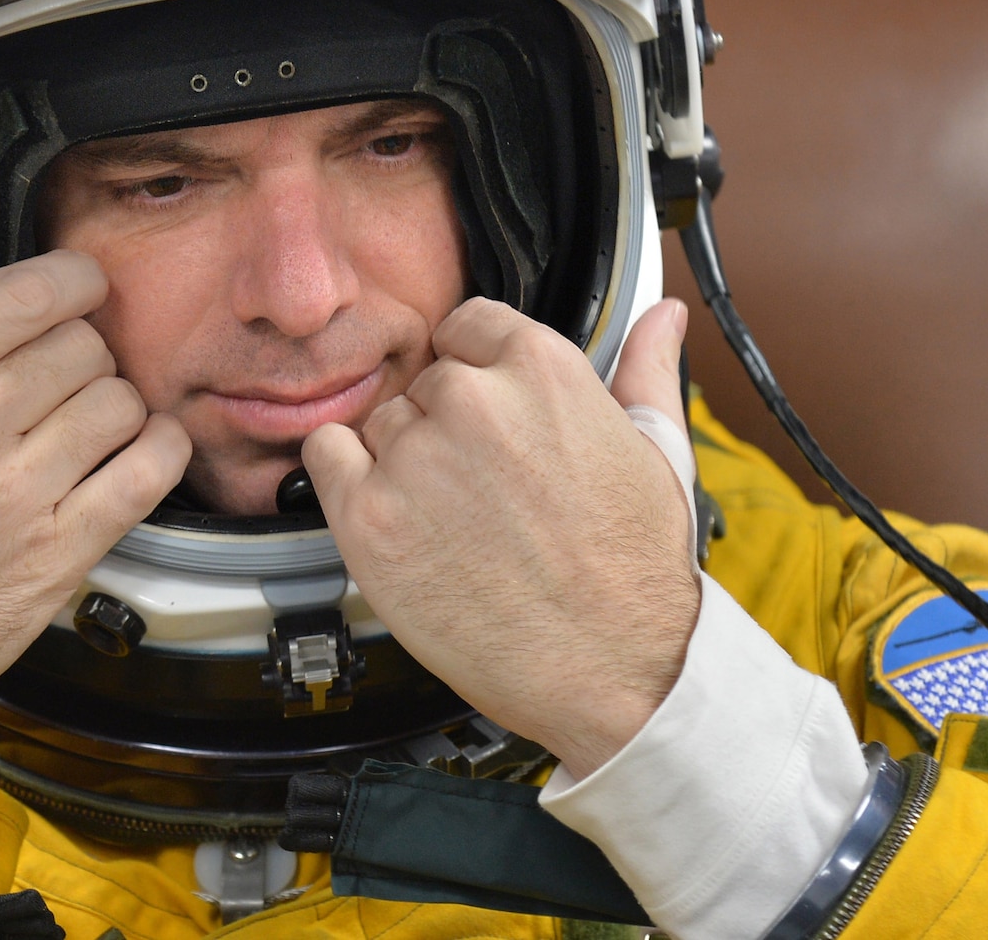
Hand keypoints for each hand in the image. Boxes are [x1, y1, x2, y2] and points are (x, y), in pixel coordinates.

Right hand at [0, 251, 190, 781]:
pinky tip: (142, 456)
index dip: (71, 283)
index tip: (79, 292)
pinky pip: (145, 475)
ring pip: (119, 401)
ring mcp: (13, 492)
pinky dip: (160, 454)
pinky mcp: (52, 558)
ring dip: (118, 408)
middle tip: (70, 382)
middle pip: (82, 344)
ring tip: (95, 428)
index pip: (24, 292)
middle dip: (84, 356)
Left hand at [302, 297, 697, 779]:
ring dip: (400, 460)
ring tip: (452, 520)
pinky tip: (390, 515)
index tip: (486, 412)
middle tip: (481, 489)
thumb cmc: (634, 572)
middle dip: (445, 427)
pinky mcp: (369, 518)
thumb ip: (646, 370)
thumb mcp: (658, 453)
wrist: (614, 670)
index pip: (468, 325)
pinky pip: (325, 457)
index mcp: (541, 370)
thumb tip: (662, 317)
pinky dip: (343, 479)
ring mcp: (415, 459)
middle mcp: (472, 403)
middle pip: (425, 383)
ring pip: (379, 423)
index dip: (475, 372)